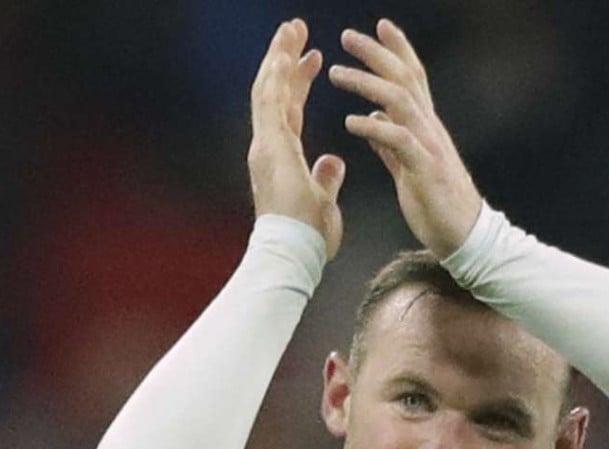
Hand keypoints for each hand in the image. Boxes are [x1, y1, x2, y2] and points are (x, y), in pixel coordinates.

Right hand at [249, 19, 345, 259]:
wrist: (294, 252)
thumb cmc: (308, 235)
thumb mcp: (323, 200)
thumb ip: (325, 177)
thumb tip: (333, 162)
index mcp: (282, 155)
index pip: (289, 108)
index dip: (299, 81)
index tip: (313, 57)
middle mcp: (268, 146)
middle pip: (274, 91)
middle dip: (284, 58)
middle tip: (295, 29)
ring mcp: (265, 145)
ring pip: (268, 91)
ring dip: (279, 58)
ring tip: (290, 29)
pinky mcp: (269, 148)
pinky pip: (271, 106)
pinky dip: (278, 79)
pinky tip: (286, 56)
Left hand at [329, 18, 482, 258]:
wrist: (465, 237)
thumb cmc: (439, 205)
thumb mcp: (410, 169)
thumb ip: (391, 144)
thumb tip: (375, 121)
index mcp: (425, 128)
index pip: (412, 79)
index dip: (397, 51)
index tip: (379, 27)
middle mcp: (429, 130)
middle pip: (405, 79)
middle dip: (377, 54)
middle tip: (347, 36)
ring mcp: (429, 147)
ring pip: (400, 101)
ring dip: (367, 83)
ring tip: (337, 73)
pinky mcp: (425, 169)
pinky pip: (399, 140)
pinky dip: (374, 127)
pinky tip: (352, 121)